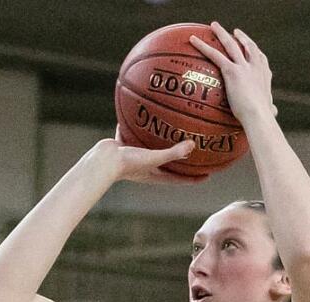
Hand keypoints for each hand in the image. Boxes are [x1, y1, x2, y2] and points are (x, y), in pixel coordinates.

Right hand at [86, 136, 201, 184]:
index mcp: (155, 175)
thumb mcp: (154, 158)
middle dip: (181, 160)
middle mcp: (147, 167)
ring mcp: (135, 157)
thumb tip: (193, 145)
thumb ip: (173, 152)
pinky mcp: (125, 147)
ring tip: (172, 131)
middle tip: (196, 152)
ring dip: (162, 142)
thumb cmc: (128, 163)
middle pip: (169, 165)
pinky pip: (136, 135)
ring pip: (153, 149)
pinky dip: (141, 127)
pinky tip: (145, 113)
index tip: (207, 175)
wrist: (102, 160)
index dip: (193, 178)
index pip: (179, 179)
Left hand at [189, 23, 275, 123]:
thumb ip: (270, 109)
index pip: (260, 57)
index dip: (254, 50)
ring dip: (221, 33)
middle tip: (234, 31)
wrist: (258, 115)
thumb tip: (273, 113)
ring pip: (231, 44)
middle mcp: (255, 66)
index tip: (249, 45)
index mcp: (264, 75)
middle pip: (247, 46)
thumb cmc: (263, 118)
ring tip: (213, 26)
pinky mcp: (232, 71)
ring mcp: (244, 67)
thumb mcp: (269, 111)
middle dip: (240, 37)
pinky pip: (214, 55)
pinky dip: (202, 46)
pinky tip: (193, 40)